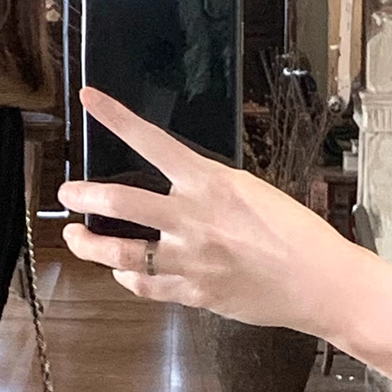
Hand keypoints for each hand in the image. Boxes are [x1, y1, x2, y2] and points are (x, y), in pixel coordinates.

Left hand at [59, 86, 368, 336]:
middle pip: (119, 204)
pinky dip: (128, 279)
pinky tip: (121, 273)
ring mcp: (190, 259)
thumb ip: (208, 191)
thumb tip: (176, 189)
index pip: (152, 142)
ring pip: (120, 253)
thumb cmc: (297, 234)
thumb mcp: (252, 192)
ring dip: (89, 245)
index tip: (89, 98)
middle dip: (83, 197)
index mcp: (210, 184)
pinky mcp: (194, 293)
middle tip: (68, 193)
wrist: (323, 282)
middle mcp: (193, 219)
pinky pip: (146, 286)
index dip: (116, 118)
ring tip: (75, 237)